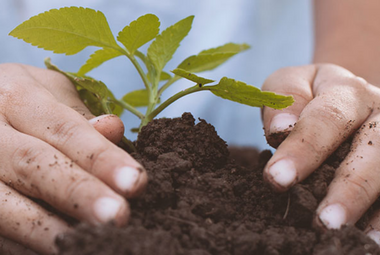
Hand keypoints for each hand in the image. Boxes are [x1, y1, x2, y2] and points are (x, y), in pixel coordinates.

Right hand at [0, 63, 146, 253]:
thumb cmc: (29, 103)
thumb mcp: (52, 94)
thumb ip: (81, 117)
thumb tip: (115, 129)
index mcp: (17, 97)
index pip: (65, 129)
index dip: (101, 158)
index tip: (136, 182)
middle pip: (35, 165)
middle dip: (79, 194)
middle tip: (119, 216)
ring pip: (6, 205)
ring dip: (50, 229)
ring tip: (91, 243)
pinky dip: (28, 243)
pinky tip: (63, 249)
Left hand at [262, 63, 379, 242]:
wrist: (340, 96)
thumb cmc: (308, 94)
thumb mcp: (290, 84)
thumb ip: (283, 100)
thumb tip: (280, 129)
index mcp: (347, 93)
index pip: (326, 120)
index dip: (302, 149)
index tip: (276, 178)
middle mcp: (379, 114)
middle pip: (373, 150)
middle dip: (349, 188)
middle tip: (324, 221)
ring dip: (369, 208)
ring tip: (346, 237)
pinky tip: (367, 239)